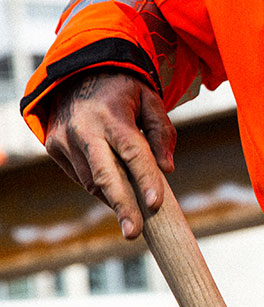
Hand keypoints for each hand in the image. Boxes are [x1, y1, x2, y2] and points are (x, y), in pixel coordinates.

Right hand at [44, 71, 176, 239]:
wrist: (77, 74)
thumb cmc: (124, 92)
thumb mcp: (150, 101)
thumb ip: (162, 133)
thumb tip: (166, 169)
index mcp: (112, 115)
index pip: (133, 152)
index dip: (146, 179)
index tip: (156, 204)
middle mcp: (84, 128)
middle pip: (105, 175)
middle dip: (122, 206)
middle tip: (134, 233)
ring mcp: (64, 139)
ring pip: (93, 181)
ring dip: (115, 198)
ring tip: (134, 210)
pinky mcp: (53, 147)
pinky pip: (82, 178)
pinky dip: (100, 187)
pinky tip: (115, 188)